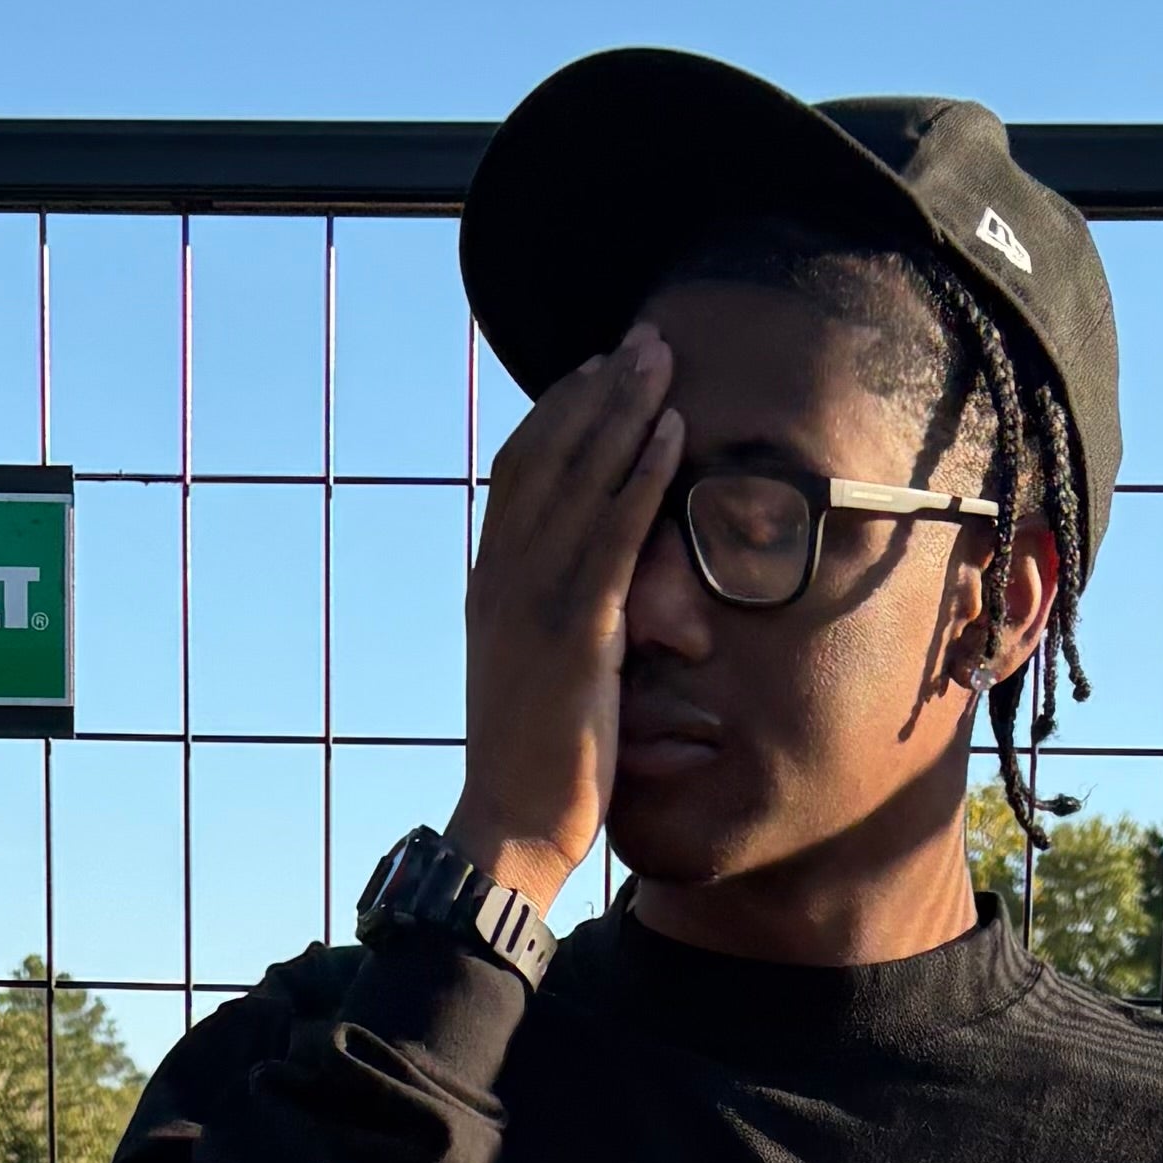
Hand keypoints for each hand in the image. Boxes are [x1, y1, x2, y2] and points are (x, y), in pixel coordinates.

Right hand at [449, 329, 682, 915]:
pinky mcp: (577, 633)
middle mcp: (505, 577)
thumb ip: (547, 614)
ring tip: (661, 361)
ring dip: (624, 412)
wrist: (511, 822)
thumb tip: (580, 589)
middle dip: (597, 390)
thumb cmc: (532, 756)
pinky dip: (641, 478)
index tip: (595, 370)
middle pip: (550, 455)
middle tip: (641, 339)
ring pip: (581, 481)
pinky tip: (671, 437)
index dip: (557, 412)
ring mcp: (536, 601)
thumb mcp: (531, 668)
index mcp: (491, 581)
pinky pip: (613, 537)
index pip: (518, 471)